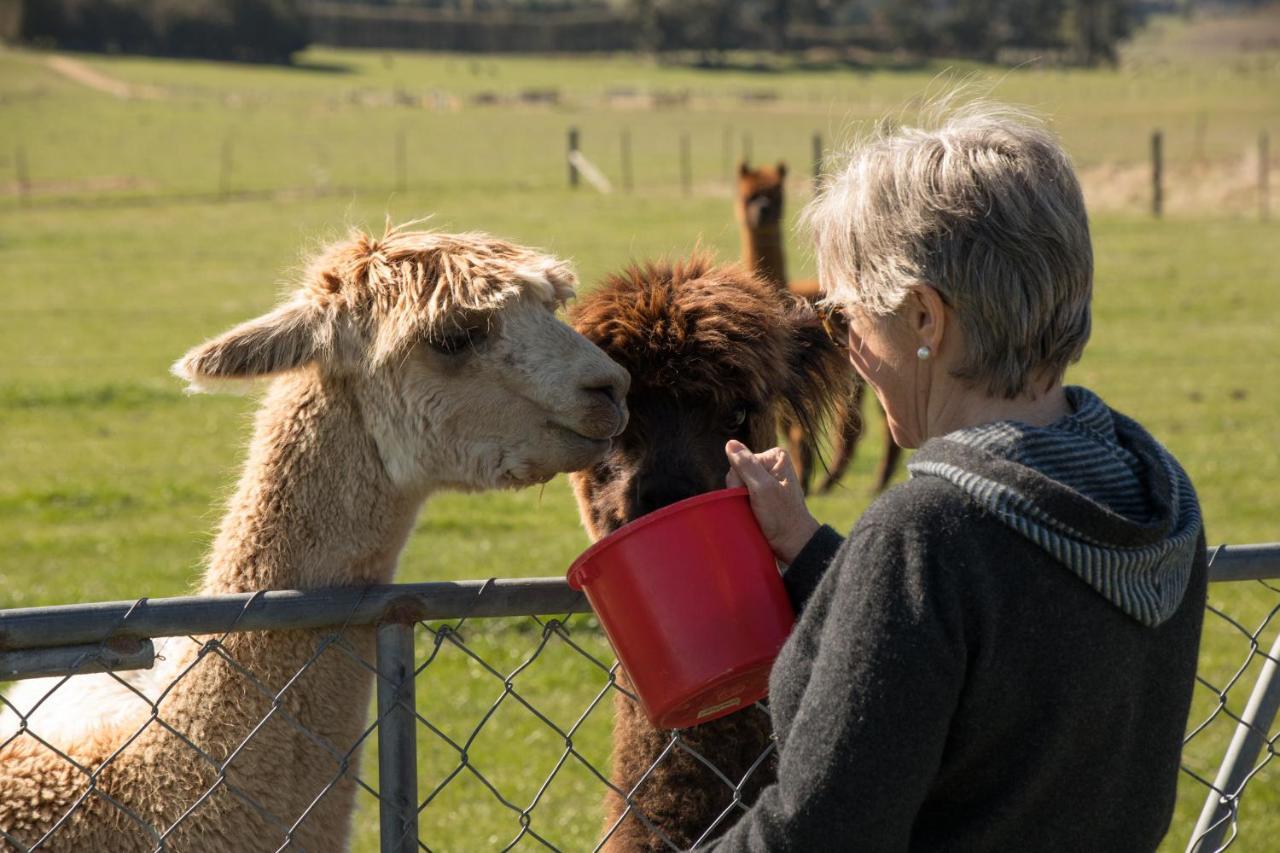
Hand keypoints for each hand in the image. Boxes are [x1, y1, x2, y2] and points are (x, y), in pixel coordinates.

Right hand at [725, 440, 820, 563]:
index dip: (740, 481)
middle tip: (756, 506)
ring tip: (755, 511)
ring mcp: (765, 480)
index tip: (756, 496)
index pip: (740, 461)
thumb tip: (730, 443)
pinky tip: (750, 512)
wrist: (792, 542)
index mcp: (775, 457)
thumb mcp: (762, 489)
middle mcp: (770, 465)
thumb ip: (746, 465)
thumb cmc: (782, 516)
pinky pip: (740, 494)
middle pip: (736, 472)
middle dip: (739, 490)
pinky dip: (741, 503)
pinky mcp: (761, 494)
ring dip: (739, 499)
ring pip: (735, 484)